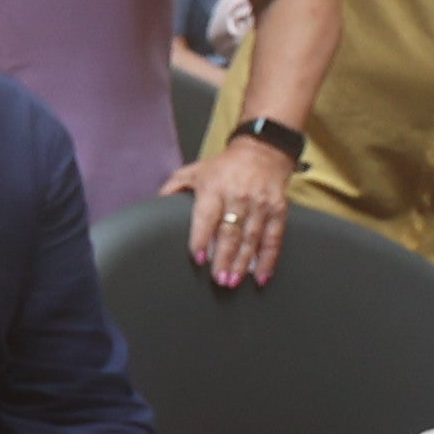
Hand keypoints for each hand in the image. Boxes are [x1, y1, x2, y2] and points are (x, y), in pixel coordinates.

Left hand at [171, 133, 295, 285]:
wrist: (262, 152)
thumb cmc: (224, 166)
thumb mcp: (194, 171)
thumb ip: (173, 188)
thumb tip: (155, 206)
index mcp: (214, 188)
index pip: (206, 217)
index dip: (201, 239)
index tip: (198, 259)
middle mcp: (238, 196)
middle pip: (230, 232)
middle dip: (224, 258)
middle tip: (218, 280)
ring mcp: (260, 204)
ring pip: (251, 238)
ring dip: (243, 263)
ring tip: (233, 281)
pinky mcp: (278, 210)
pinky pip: (274, 238)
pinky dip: (269, 259)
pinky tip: (261, 276)